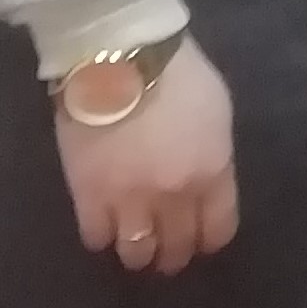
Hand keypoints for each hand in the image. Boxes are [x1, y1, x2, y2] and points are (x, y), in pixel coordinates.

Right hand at [52, 36, 238, 273]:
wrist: (118, 54)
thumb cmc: (178, 72)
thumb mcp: (217, 111)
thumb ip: (214, 154)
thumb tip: (205, 179)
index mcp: (212, 173)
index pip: (218, 229)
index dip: (208, 239)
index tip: (200, 239)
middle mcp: (175, 196)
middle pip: (177, 246)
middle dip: (174, 253)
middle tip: (166, 250)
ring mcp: (130, 199)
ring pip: (136, 253)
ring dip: (138, 253)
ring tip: (134, 244)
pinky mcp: (88, 195)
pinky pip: (96, 236)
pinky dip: (101, 235)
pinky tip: (103, 223)